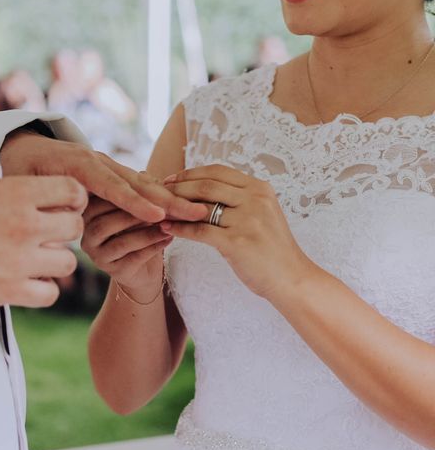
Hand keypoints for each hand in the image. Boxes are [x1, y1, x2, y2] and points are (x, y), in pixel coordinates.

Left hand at [0, 131, 206, 223]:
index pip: (112, 187)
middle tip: (197, 212)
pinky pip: (139, 183)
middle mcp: (98, 162)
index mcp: (78, 166)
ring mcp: (107, 165)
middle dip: (168, 199)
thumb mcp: (25, 186)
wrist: (26, 147)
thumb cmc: (22, 171)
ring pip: (143, 181)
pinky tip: (177, 207)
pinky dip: (159, 194)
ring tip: (196, 210)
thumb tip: (68, 222)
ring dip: (170, 197)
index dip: (135, 204)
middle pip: (138, 182)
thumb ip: (46, 203)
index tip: (158, 217)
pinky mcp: (112, 171)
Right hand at [0, 176, 86, 308]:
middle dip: (66, 231)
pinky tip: (27, 283)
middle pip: (75, 226)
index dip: (74, 199)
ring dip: (55, 262)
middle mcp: (24, 224)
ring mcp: (20, 259)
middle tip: (49, 236)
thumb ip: (17, 197)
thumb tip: (47, 202)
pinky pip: (51, 293)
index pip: (72, 189)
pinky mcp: (10, 290)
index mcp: (16, 192)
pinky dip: (43, 290)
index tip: (66, 207)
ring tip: (36, 261)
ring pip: (68, 262)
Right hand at [81, 197, 170, 299]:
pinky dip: (154, 247)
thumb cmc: (139, 228)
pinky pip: (134, 259)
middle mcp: (87, 237)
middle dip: (134, 216)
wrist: (144, 266)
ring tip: (167, 226)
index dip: (123, 197)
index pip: (98, 204)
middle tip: (159, 209)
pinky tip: (168, 238)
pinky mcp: (114, 272)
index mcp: (87, 215)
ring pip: (121, 243)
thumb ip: (138, 191)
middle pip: (105, 225)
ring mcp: (98, 257)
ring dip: (147, 233)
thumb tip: (146, 175)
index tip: (148, 191)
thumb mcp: (137, 206)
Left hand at [161, 164, 314, 300]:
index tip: (172, 178)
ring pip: (200, 206)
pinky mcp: (237, 242)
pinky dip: (180, 229)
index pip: (218, 171)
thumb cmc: (272, 248)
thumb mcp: (261, 213)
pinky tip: (167, 229)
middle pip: (206, 185)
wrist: (292, 278)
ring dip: (175, 207)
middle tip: (157, 192)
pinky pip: (200, 231)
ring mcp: (247, 220)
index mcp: (260, 188)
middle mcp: (255, 199)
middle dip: (177, 187)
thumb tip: (202, 188)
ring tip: (158, 209)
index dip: (191, 173)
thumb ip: (239, 199)